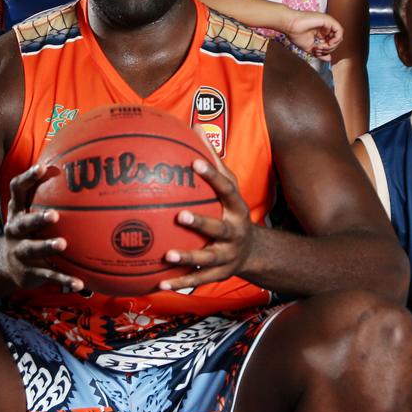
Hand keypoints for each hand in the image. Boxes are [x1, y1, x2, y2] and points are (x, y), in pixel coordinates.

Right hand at [4, 165, 83, 290]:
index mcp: (17, 213)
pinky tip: (80, 283)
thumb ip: (45, 194)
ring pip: (32, 249)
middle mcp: (15, 231)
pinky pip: (48, 276)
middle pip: (23, 223)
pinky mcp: (29, 273)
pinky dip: (64, 280)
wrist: (5, 265)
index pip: (18, 190)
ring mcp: (20, 252)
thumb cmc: (27, 232)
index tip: (42, 168)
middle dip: (37, 218)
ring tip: (62, 244)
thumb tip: (75, 168)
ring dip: (47, 246)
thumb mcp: (29, 212)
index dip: (28, 178)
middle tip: (53, 214)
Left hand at [159, 157, 251, 290]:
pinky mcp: (220, 274)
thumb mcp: (229, 188)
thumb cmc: (230, 211)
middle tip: (180, 215)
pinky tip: (159, 284)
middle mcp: (234, 232)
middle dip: (200, 223)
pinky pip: (197, 279)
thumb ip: (213, 161)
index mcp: (236, 208)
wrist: (252, 251)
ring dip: (188, 257)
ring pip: (208, 258)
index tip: (195, 162)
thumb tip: (194, 127)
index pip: (227, 188)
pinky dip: (179, 282)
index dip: (212, 175)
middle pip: (218, 228)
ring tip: (168, 255)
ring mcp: (227, 255)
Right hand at [284, 10, 342, 57]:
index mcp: (321, 32)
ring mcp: (328, 24)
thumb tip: (329, 59)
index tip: (316, 51)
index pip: (330, 43)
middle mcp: (326, 27)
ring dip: (331, 46)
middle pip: (336, 41)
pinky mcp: (329, 21)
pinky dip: (335, 40)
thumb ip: (320, 53)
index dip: (325, 50)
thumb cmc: (296, 34)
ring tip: (321, 46)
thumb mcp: (310, 48)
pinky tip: (326, 43)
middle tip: (318, 49)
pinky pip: (339, 31)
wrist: (291, 26)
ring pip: (339, 37)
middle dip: (328, 49)